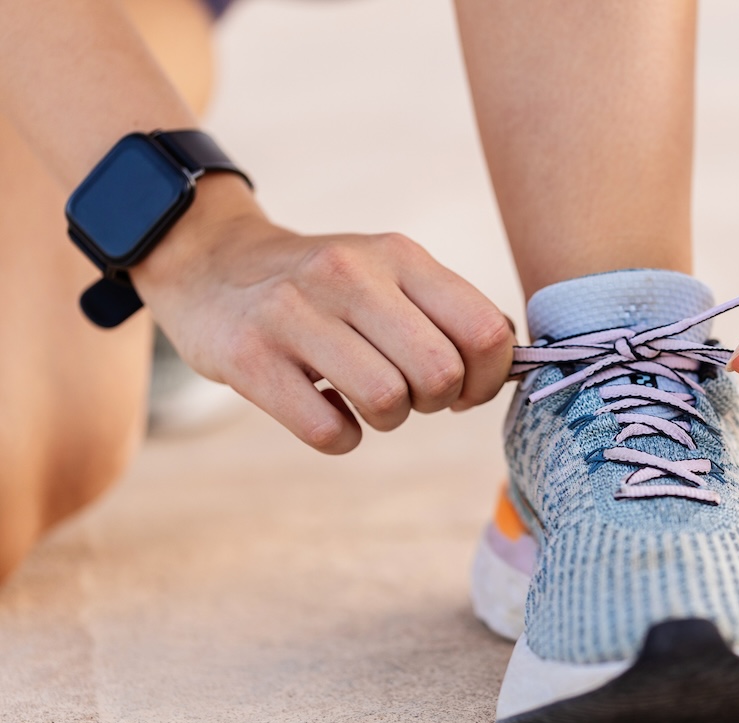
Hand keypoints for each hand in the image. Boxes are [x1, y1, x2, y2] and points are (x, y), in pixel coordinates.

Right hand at [133, 176, 514, 452]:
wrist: (210, 262)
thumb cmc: (323, 285)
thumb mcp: (388, 271)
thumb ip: (449, 311)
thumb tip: (512, 367)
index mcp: (398, 255)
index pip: (485, 330)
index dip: (488, 378)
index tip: (464, 387)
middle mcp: (349, 275)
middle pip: (440, 373)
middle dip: (436, 401)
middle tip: (410, 393)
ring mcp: (293, 314)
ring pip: (387, 402)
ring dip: (387, 419)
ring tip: (366, 399)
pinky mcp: (247, 357)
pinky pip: (328, 431)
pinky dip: (340, 435)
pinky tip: (327, 410)